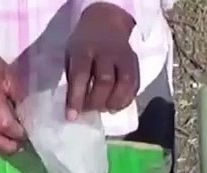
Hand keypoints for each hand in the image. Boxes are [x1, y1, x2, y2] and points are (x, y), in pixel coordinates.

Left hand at [66, 2, 138, 118]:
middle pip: (104, 81)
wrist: (106, 21)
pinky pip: (135, 84)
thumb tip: (75, 107)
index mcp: (85, 49)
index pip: (81, 75)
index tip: (72, 117)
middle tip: (89, 110)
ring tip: (104, 109)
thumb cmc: (84, 44)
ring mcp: (123, 57)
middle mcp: (106, 52)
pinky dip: (126, 99)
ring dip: (114, 102)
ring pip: (124, 83)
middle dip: (96, 101)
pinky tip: (116, 105)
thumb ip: (73, 77)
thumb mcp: (71, 53)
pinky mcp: (134, 62)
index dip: (76, 98)